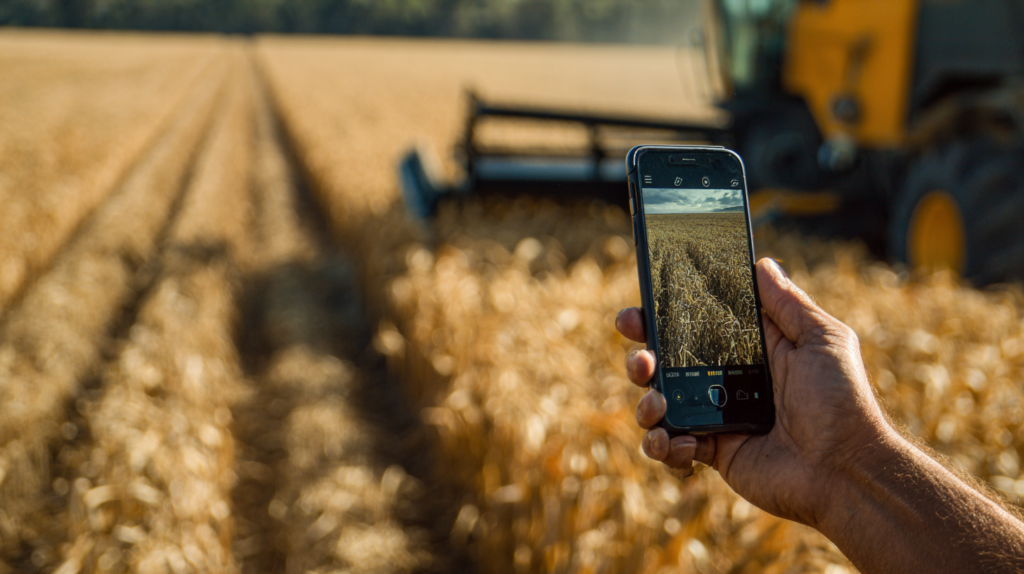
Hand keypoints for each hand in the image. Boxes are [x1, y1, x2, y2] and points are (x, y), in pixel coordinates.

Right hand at [616, 258, 894, 527]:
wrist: (845, 469)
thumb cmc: (841, 401)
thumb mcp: (822, 340)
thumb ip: (789, 304)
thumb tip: (762, 263)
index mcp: (749, 350)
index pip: (695, 325)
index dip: (663, 315)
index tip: (641, 307)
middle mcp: (727, 381)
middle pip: (666, 364)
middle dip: (641, 358)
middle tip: (641, 360)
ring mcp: (717, 418)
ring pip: (659, 405)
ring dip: (646, 404)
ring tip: (657, 404)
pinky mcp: (713, 453)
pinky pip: (672, 448)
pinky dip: (665, 446)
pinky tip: (682, 443)